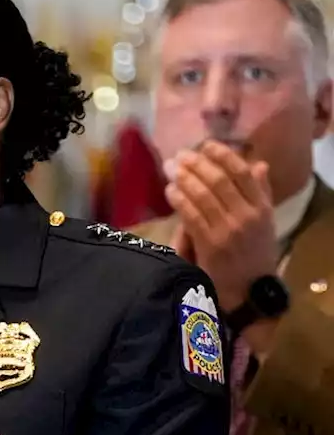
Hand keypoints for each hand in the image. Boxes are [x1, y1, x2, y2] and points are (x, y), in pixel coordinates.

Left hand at [164, 141, 278, 311]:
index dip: (223, 155)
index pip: (243, 173)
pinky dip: (180, 200)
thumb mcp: (264, 220)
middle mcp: (248, 216)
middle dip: (197, 164)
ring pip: (204, 196)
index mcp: (263, 207)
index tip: (206, 145)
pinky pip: (192, 216)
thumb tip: (258, 164)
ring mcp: (229, 230)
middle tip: (179, 155)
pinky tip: (170, 190)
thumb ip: (260, 192)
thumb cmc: (253, 251)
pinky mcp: (211, 244)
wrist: (248, 289)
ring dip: (184, 179)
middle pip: (220, 181)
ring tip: (170, 168)